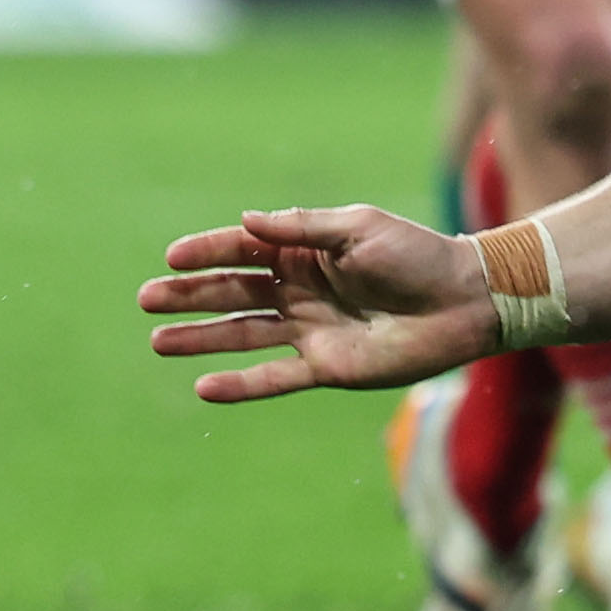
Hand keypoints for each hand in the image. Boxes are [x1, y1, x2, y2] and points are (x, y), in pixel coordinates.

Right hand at [138, 207, 487, 399]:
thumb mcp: (358, 229)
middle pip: (233, 293)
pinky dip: (241, 385)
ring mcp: (311, 329)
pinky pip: (275, 377)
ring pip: (243, 335)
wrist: (464, 301)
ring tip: (158, 341)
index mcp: (306, 250)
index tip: (172, 257)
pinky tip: (204, 388)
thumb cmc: (416, 255)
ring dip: (201, 339)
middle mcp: (301, 289)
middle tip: (145, 300)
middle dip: (190, 295)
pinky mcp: (327, 366)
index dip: (207, 253)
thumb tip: (247, 222)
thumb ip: (302, 228)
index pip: (243, 249)